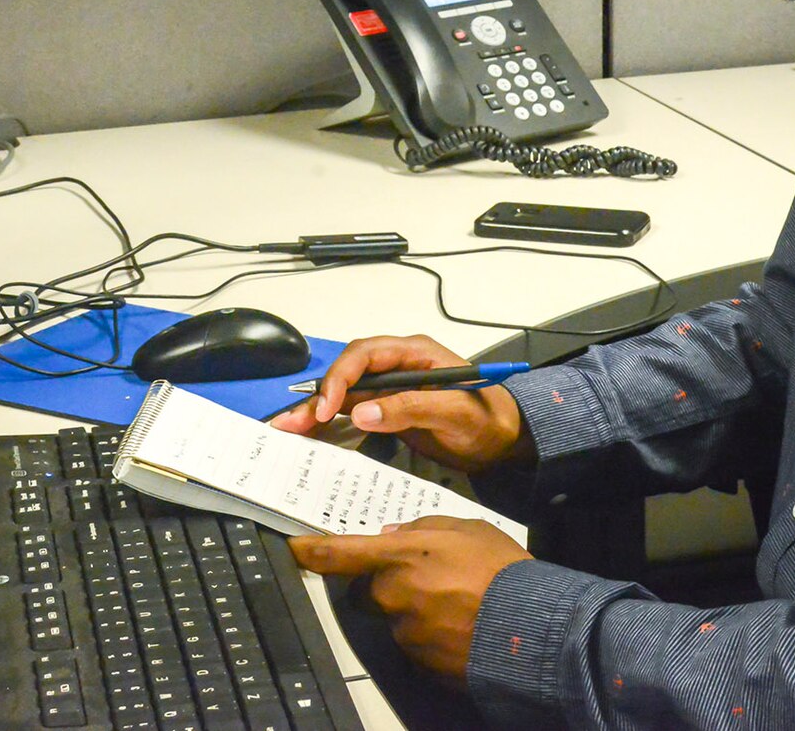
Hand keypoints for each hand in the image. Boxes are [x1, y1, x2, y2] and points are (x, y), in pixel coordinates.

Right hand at [270, 335, 530, 475]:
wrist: (508, 440)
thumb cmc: (488, 419)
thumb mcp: (454, 412)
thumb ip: (410, 407)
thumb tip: (360, 412)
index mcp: (414, 353)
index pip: (365, 355)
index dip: (340, 378)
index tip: (327, 409)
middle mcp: (397, 366)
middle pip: (347, 374)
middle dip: (318, 396)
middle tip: (289, 423)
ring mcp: (391, 389)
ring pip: (344, 394)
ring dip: (317, 411)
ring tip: (286, 430)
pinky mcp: (388, 411)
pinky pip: (353, 413)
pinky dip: (330, 424)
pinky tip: (309, 435)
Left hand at [288, 516, 530, 677]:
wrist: (528, 628)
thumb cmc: (500, 570)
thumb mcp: (466, 528)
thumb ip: (424, 528)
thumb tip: (396, 536)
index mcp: (399, 557)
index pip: (339, 554)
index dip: (310, 551)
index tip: (293, 548)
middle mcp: (393, 597)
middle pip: (369, 590)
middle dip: (388, 584)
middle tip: (430, 578)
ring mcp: (404, 634)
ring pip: (395, 617)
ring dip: (415, 610)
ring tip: (459, 604)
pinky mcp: (418, 664)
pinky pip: (415, 645)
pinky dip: (432, 637)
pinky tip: (462, 627)